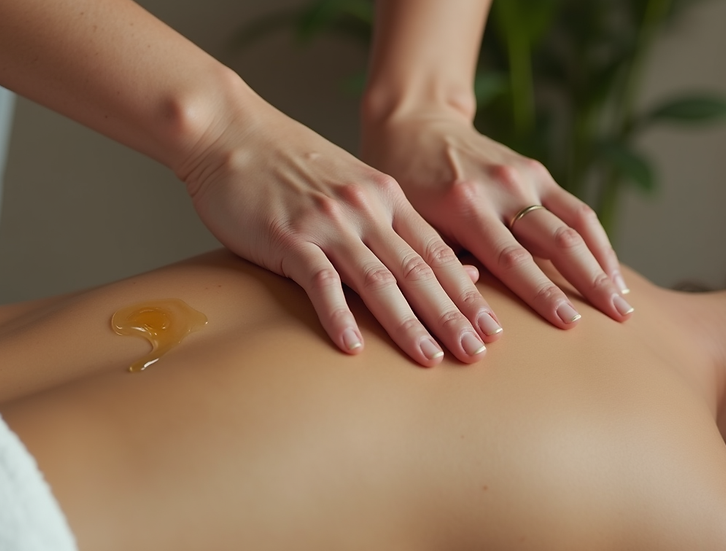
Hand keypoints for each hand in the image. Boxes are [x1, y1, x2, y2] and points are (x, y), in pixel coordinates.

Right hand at [179, 90, 499, 366]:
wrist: (232, 132)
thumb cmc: (290, 165)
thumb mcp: (352, 183)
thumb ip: (386, 220)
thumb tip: (421, 262)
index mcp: (386, 197)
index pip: (438, 252)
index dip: (468, 293)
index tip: (493, 329)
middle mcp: (366, 209)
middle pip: (419, 270)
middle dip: (452, 315)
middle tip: (477, 354)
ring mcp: (328, 222)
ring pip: (378, 280)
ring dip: (407, 323)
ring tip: (431, 359)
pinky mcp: (289, 235)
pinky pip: (320, 281)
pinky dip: (338, 315)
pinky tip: (353, 347)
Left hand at [361, 108, 633, 327]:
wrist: (414, 125)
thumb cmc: (404, 185)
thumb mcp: (410, 223)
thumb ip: (443, 259)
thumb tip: (478, 295)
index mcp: (464, 205)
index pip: (512, 259)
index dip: (542, 293)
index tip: (569, 323)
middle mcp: (501, 187)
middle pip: (558, 240)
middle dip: (590, 281)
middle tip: (618, 317)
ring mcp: (523, 175)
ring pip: (578, 222)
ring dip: (605, 262)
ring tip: (624, 301)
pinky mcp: (535, 170)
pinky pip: (575, 209)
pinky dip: (597, 241)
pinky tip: (610, 271)